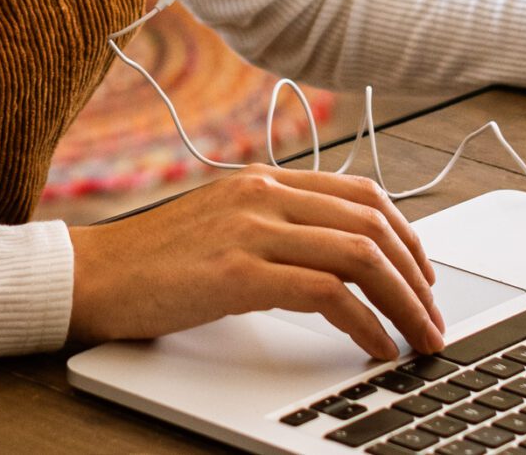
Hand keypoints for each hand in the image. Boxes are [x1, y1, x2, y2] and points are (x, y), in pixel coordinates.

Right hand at [66, 165, 443, 360]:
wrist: (92, 274)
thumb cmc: (154, 261)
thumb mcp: (224, 224)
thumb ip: (275, 227)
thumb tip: (337, 260)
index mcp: (265, 179)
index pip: (363, 193)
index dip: (407, 235)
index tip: (424, 276)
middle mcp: (264, 194)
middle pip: (372, 223)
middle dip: (417, 277)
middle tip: (434, 319)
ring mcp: (251, 228)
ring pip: (360, 255)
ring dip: (403, 303)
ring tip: (419, 338)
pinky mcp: (237, 272)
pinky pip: (326, 293)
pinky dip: (364, 323)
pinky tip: (374, 346)